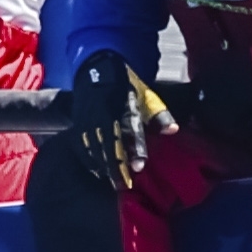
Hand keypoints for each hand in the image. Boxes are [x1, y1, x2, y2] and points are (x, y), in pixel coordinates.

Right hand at [67, 49, 169, 190]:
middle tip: (125, 185)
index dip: (135, 148)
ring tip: (113, 182)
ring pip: (95, 146)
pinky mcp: (78, 121)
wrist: (97, 66)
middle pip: (110, 143)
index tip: (139, 167)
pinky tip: (98, 171)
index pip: (131, 129)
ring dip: (104, 166)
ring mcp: (89, 117)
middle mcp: (105, 111)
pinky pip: (82, 145)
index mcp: (125, 103)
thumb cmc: (126, 84)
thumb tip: (174, 130)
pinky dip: (89, 160)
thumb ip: (160, 115)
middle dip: (117, 165)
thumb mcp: (146, 95)